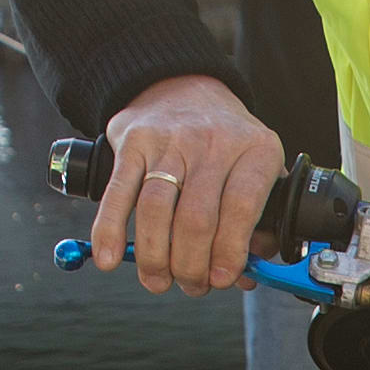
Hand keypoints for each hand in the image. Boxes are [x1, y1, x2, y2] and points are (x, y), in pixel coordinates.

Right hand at [83, 75, 283, 296]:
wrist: (182, 84)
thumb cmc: (225, 140)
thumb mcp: (256, 167)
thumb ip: (259, 221)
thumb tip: (247, 276)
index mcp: (255, 150)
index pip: (242, 208)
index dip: (230, 251)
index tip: (223, 279)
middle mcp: (213, 142)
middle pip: (196, 219)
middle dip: (191, 266)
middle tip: (191, 285)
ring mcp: (171, 141)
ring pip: (157, 211)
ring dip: (155, 258)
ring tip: (158, 280)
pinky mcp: (133, 142)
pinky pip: (119, 193)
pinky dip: (110, 230)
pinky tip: (109, 258)